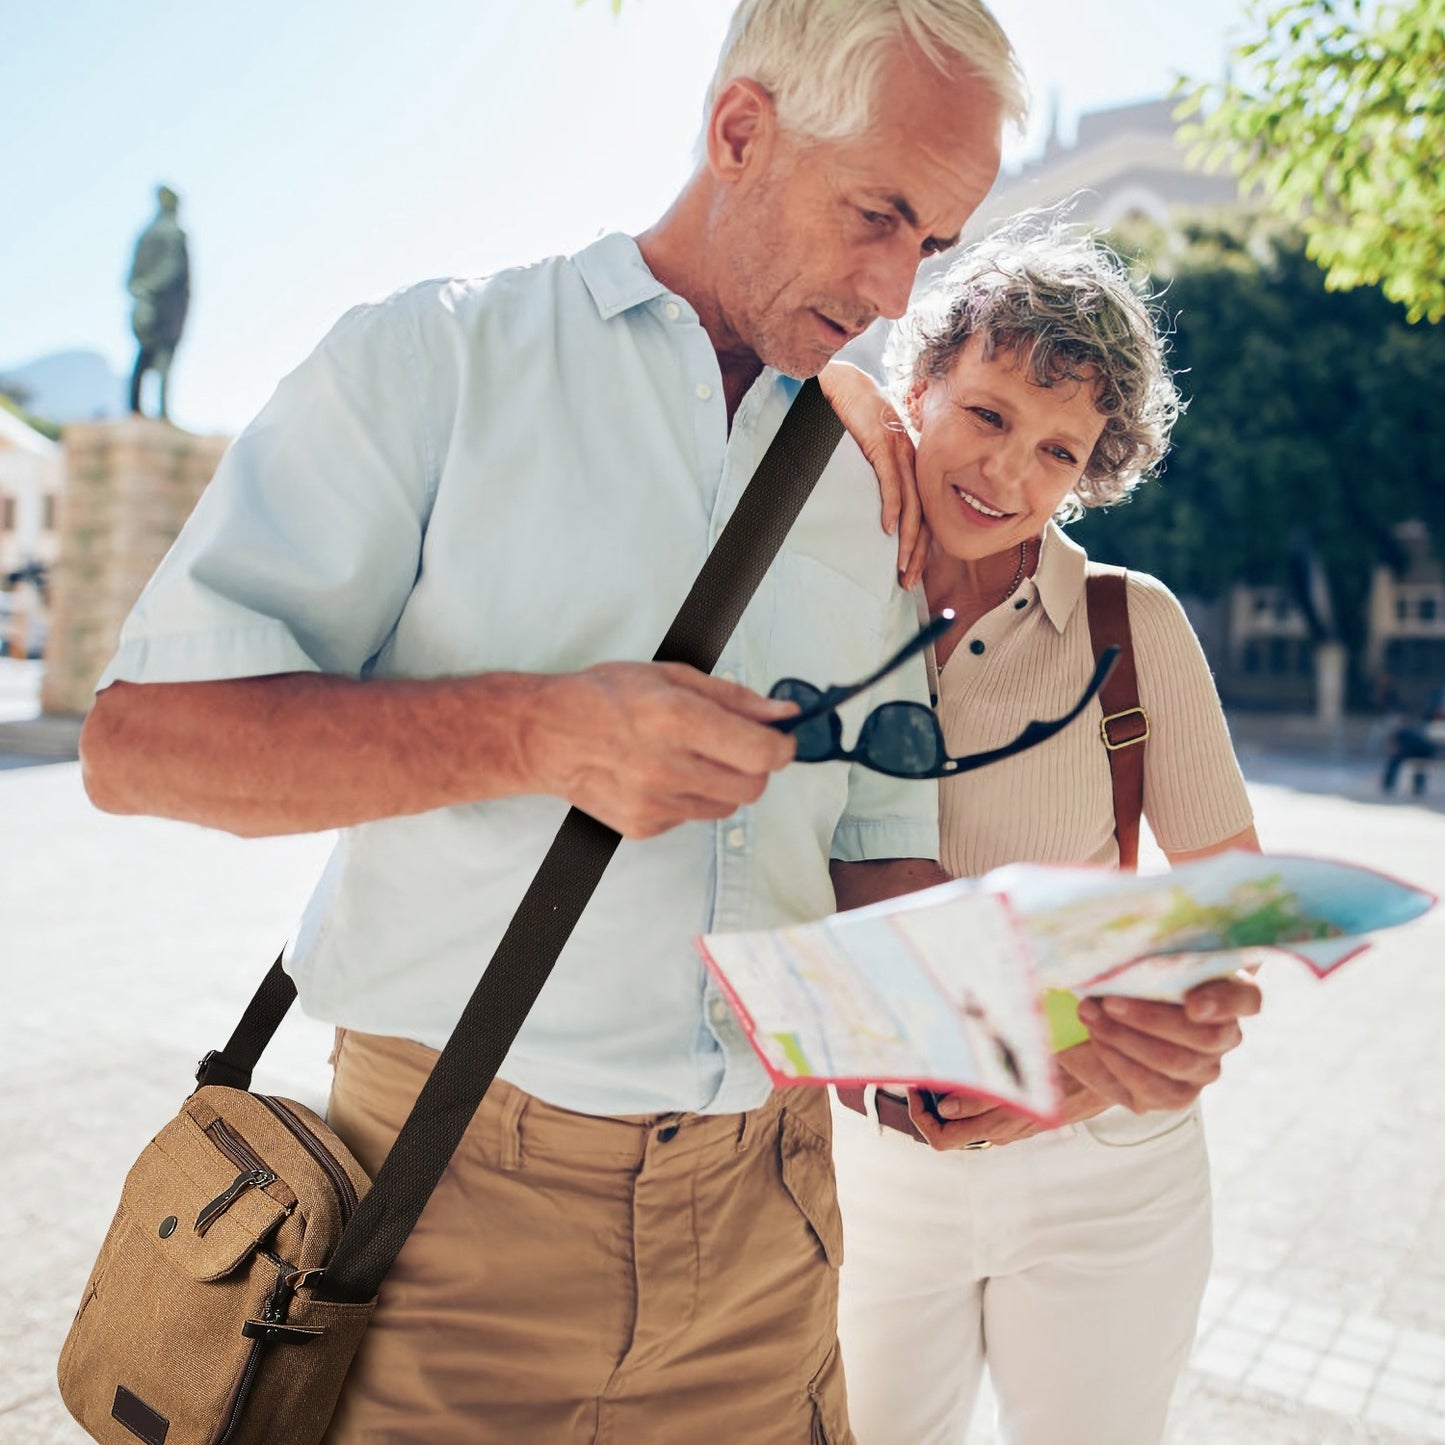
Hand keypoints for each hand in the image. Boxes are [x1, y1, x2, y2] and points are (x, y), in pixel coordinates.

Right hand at [522, 662, 797, 838]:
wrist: (546, 735)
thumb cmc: (606, 696)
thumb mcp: (672, 676)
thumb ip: (734, 698)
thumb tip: (783, 713)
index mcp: (677, 719)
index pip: (761, 753)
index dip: (782, 746)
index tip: (780, 739)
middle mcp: (666, 767)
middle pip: (752, 787)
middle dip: (755, 766)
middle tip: (734, 746)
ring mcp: (654, 803)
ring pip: (726, 806)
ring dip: (722, 783)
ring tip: (688, 757)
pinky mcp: (643, 827)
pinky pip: (692, 817)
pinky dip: (690, 798)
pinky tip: (660, 774)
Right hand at [819, 361, 930, 587]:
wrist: (842, 383)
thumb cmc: (851, 417)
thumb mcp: (868, 452)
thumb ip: (875, 477)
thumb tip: (872, 512)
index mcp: (909, 466)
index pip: (922, 512)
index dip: (920, 545)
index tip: (912, 571)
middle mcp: (910, 461)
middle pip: (922, 514)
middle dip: (917, 552)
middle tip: (908, 581)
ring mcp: (897, 451)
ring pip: (910, 503)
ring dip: (907, 538)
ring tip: (900, 565)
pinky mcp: (881, 442)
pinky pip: (889, 479)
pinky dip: (891, 505)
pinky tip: (888, 528)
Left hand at [902, 1064, 1110, 1150]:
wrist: (1109, 1078)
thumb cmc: (1070, 1073)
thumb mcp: (1022, 1081)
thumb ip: (984, 1097)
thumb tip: (945, 1108)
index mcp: (999, 1126)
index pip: (941, 1138)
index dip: (919, 1116)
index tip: (914, 1086)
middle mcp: (1001, 1131)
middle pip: (948, 1132)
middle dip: (927, 1107)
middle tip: (920, 1076)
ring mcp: (1012, 1126)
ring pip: (965, 1122)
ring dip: (947, 1099)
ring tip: (941, 1069)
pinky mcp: (1022, 1116)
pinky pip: (985, 1114)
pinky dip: (968, 1097)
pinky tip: (970, 1072)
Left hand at [1060, 972, 1261, 1113]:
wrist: (1099, 1025)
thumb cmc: (1125, 980)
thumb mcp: (1134, 961)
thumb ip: (1143, 957)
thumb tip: (1118, 955)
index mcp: (1227, 991)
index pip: (1246, 998)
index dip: (1224, 1002)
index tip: (1193, 1004)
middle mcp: (1224, 1034)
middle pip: (1206, 1036)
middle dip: (1150, 1018)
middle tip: (1108, 1002)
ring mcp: (1203, 1069)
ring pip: (1174, 1060)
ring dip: (1124, 1036)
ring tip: (1089, 1015)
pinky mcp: (1176, 1095)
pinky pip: (1149, 1085)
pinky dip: (1116, 1059)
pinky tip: (1096, 1038)